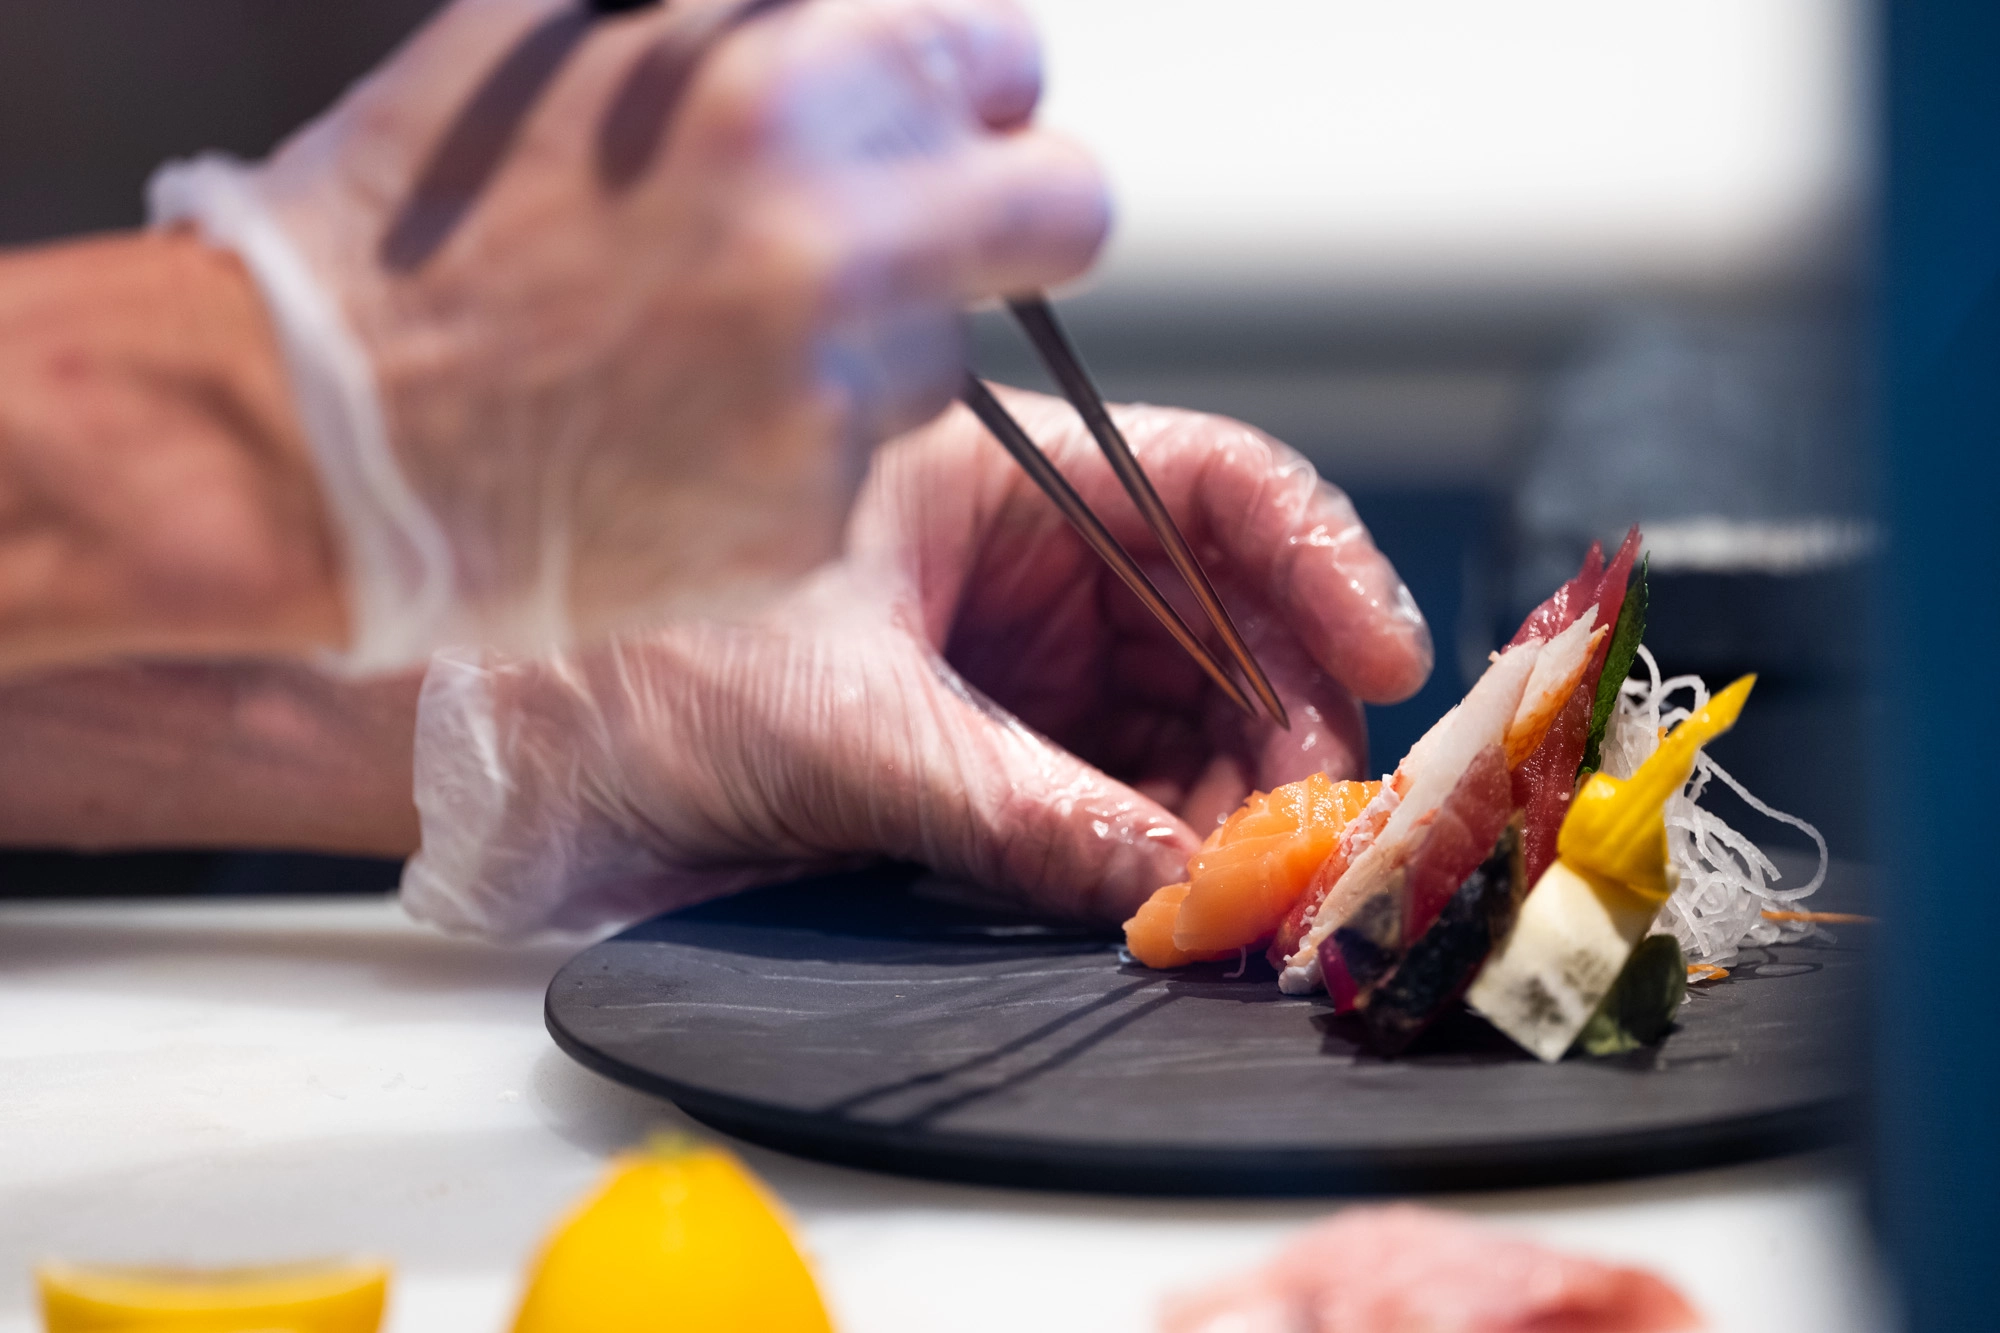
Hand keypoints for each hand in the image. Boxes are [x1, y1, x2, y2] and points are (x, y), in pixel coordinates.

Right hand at [174, 0, 1105, 661]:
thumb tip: (862, 19)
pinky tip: (677, 435)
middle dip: (1007, 214)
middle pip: (1063, 212)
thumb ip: (739, 18)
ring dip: (871, 343)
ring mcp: (830, 396)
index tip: (925, 124)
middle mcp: (840, 239)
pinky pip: (861, 463)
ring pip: (949, 354)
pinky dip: (794, 448)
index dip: (964, 91)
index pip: (1006, 57)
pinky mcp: (806, 521)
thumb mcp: (560, 37)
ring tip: (709, 349)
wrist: (304, 434)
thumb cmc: (408, 227)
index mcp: (786, 80)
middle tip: (914, 238)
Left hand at [403, 389, 1431, 938]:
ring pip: (1182, 722)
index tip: (1383, 651)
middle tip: (1314, 820)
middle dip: (1283, 715)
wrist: (502, 749)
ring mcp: (1010, 665)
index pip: (1209, 483)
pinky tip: (1176, 896)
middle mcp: (1020, 566)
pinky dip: (1156, 846)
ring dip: (1231, 798)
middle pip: (1220, 621)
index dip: (1316, 558)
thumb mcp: (838, 719)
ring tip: (1249, 879)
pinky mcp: (986, 757)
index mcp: (990, 479)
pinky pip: (1114, 796)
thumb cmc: (624, 656)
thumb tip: (1169, 880)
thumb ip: (1015, 804)